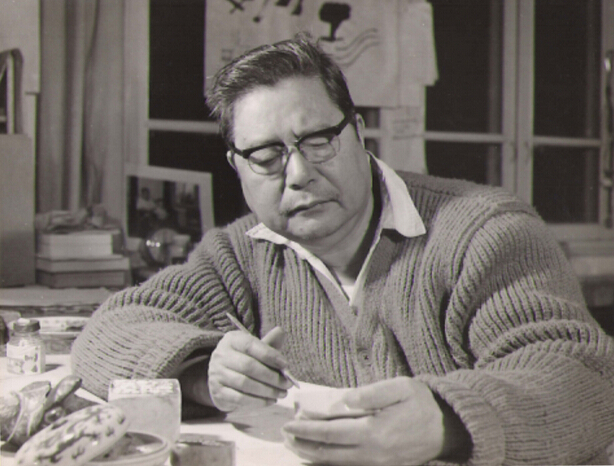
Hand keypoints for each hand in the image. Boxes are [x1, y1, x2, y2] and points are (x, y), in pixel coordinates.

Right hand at [207, 326, 292, 411]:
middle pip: (248, 366)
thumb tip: (281, 332)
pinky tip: (270, 401)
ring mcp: (216, 375)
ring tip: (281, 394)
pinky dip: (258, 401)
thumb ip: (269, 343)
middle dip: (271, 376)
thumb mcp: (255, 349)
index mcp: (232, 340)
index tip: (285, 365)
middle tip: (287, 384)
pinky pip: (239, 399)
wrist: (223, 378)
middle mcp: (221, 355)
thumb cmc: (245, 360)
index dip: (269, 355)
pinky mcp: (217, 393)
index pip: (250, 345)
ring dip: (267, 391)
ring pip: (244, 384)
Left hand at [282, 377, 444, 465]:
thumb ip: (368, 394)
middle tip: (285, 436)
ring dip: (312, 456)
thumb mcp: (398, 388)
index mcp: (374, 432)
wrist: (449, 426)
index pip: (330, 433)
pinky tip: (318, 461)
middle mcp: (372, 453)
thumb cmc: (421, 402)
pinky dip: (330, 465)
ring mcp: (377, 464)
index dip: (307, 430)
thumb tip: (342, 401)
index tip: (290, 423)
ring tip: (294, 447)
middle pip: (328, 453)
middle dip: (303, 444)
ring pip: (336, 464)